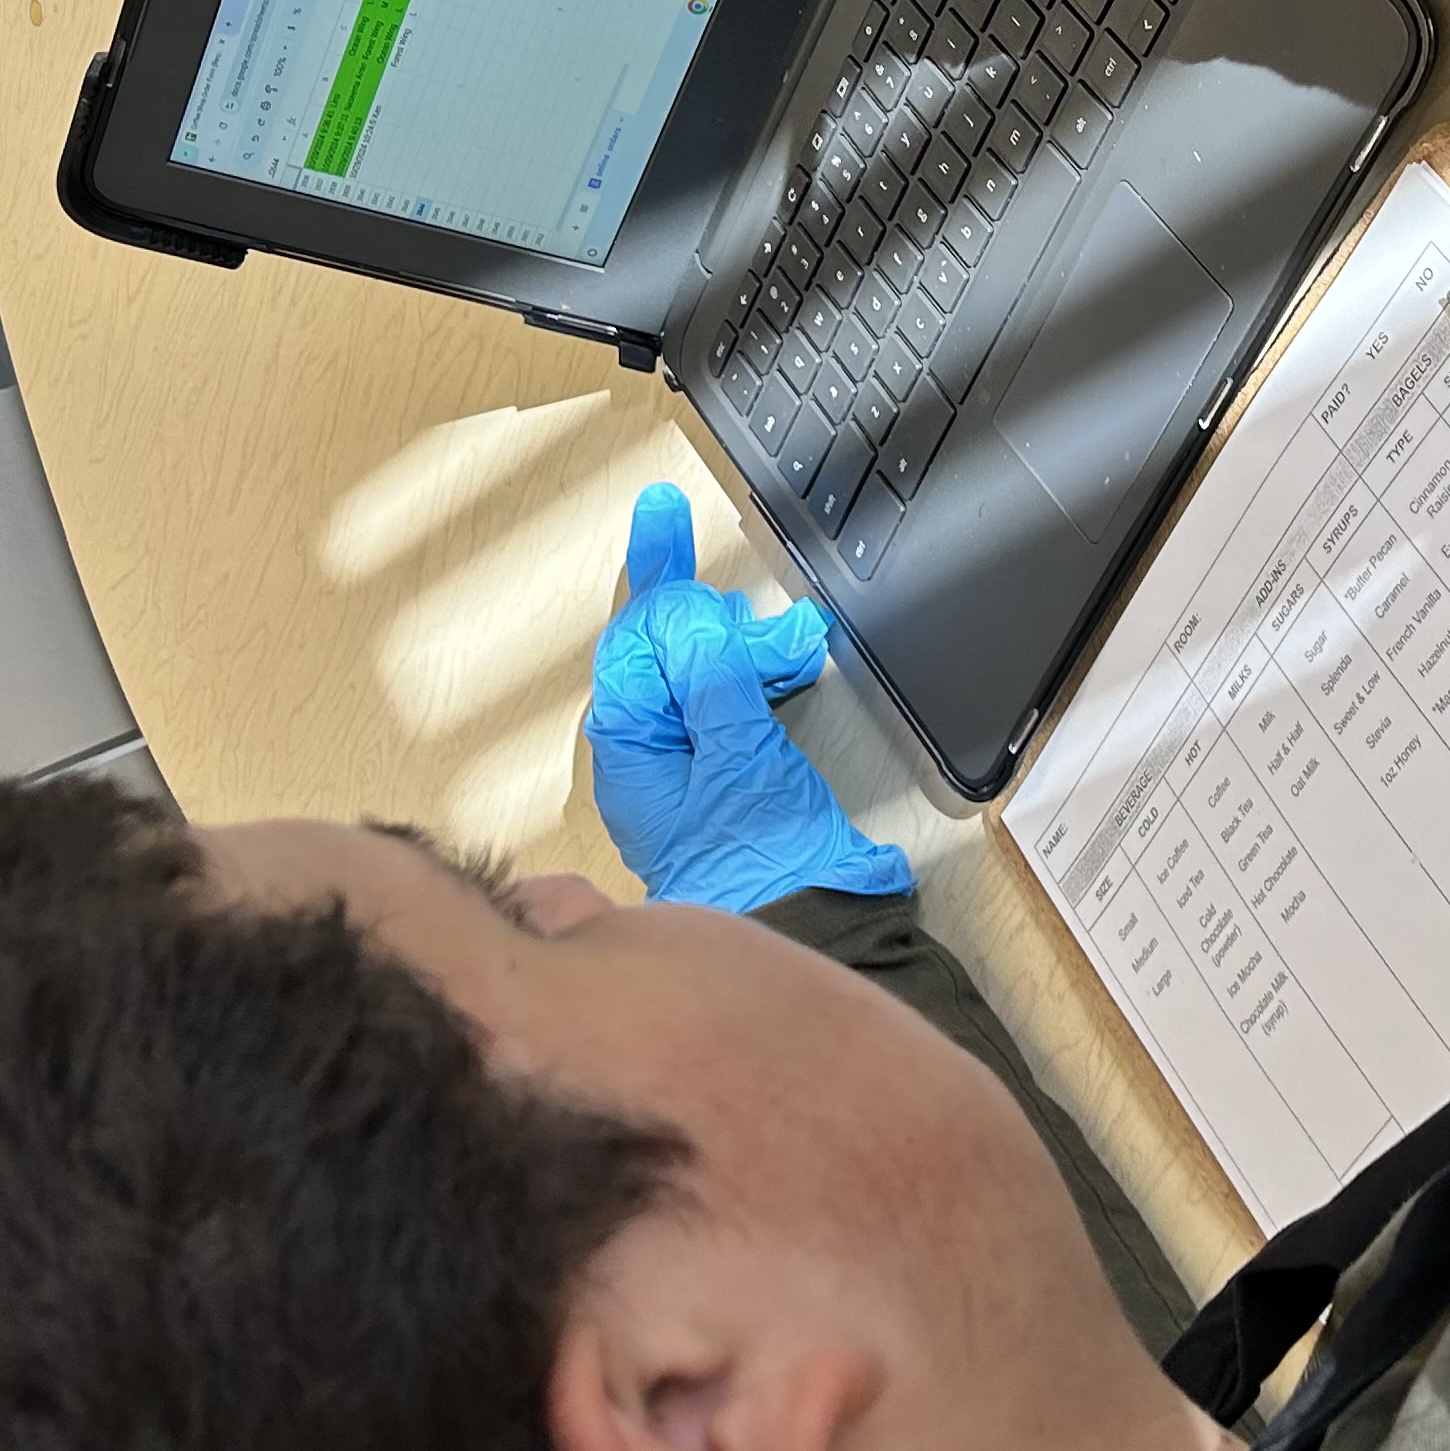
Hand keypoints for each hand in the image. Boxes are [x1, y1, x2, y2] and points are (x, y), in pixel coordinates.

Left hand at [583, 482, 909, 912]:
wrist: (817, 935)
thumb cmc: (767, 869)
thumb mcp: (739, 757)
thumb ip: (711, 678)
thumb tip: (688, 616)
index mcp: (632, 752)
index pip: (634, 642)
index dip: (658, 582)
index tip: (663, 515)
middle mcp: (652, 758)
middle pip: (668, 650)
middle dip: (719, 620)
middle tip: (770, 623)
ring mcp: (692, 766)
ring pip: (705, 670)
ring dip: (748, 645)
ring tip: (793, 643)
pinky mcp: (732, 774)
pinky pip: (731, 699)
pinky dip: (760, 672)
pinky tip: (788, 662)